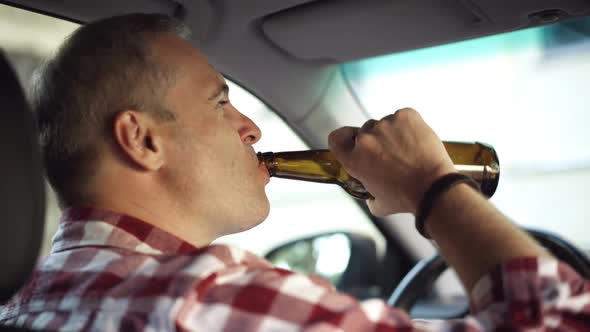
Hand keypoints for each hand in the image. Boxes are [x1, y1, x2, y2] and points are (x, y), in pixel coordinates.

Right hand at [328, 108, 455, 216]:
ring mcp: (386, 125)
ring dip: (393, 133)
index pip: (336, 139)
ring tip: (408, 150)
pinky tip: (416, 141)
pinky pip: (403, 116)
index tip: (352, 141)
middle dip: (376, 141)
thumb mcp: (378, 204)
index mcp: (355, 160)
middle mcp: (366, 140)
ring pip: (385, 124)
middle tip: (391, 154)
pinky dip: (409, 126)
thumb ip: (368, 193)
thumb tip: (371, 191)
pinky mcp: (405, 116)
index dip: (344, 140)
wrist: (434, 187)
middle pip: (365, 131)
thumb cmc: (408, 196)